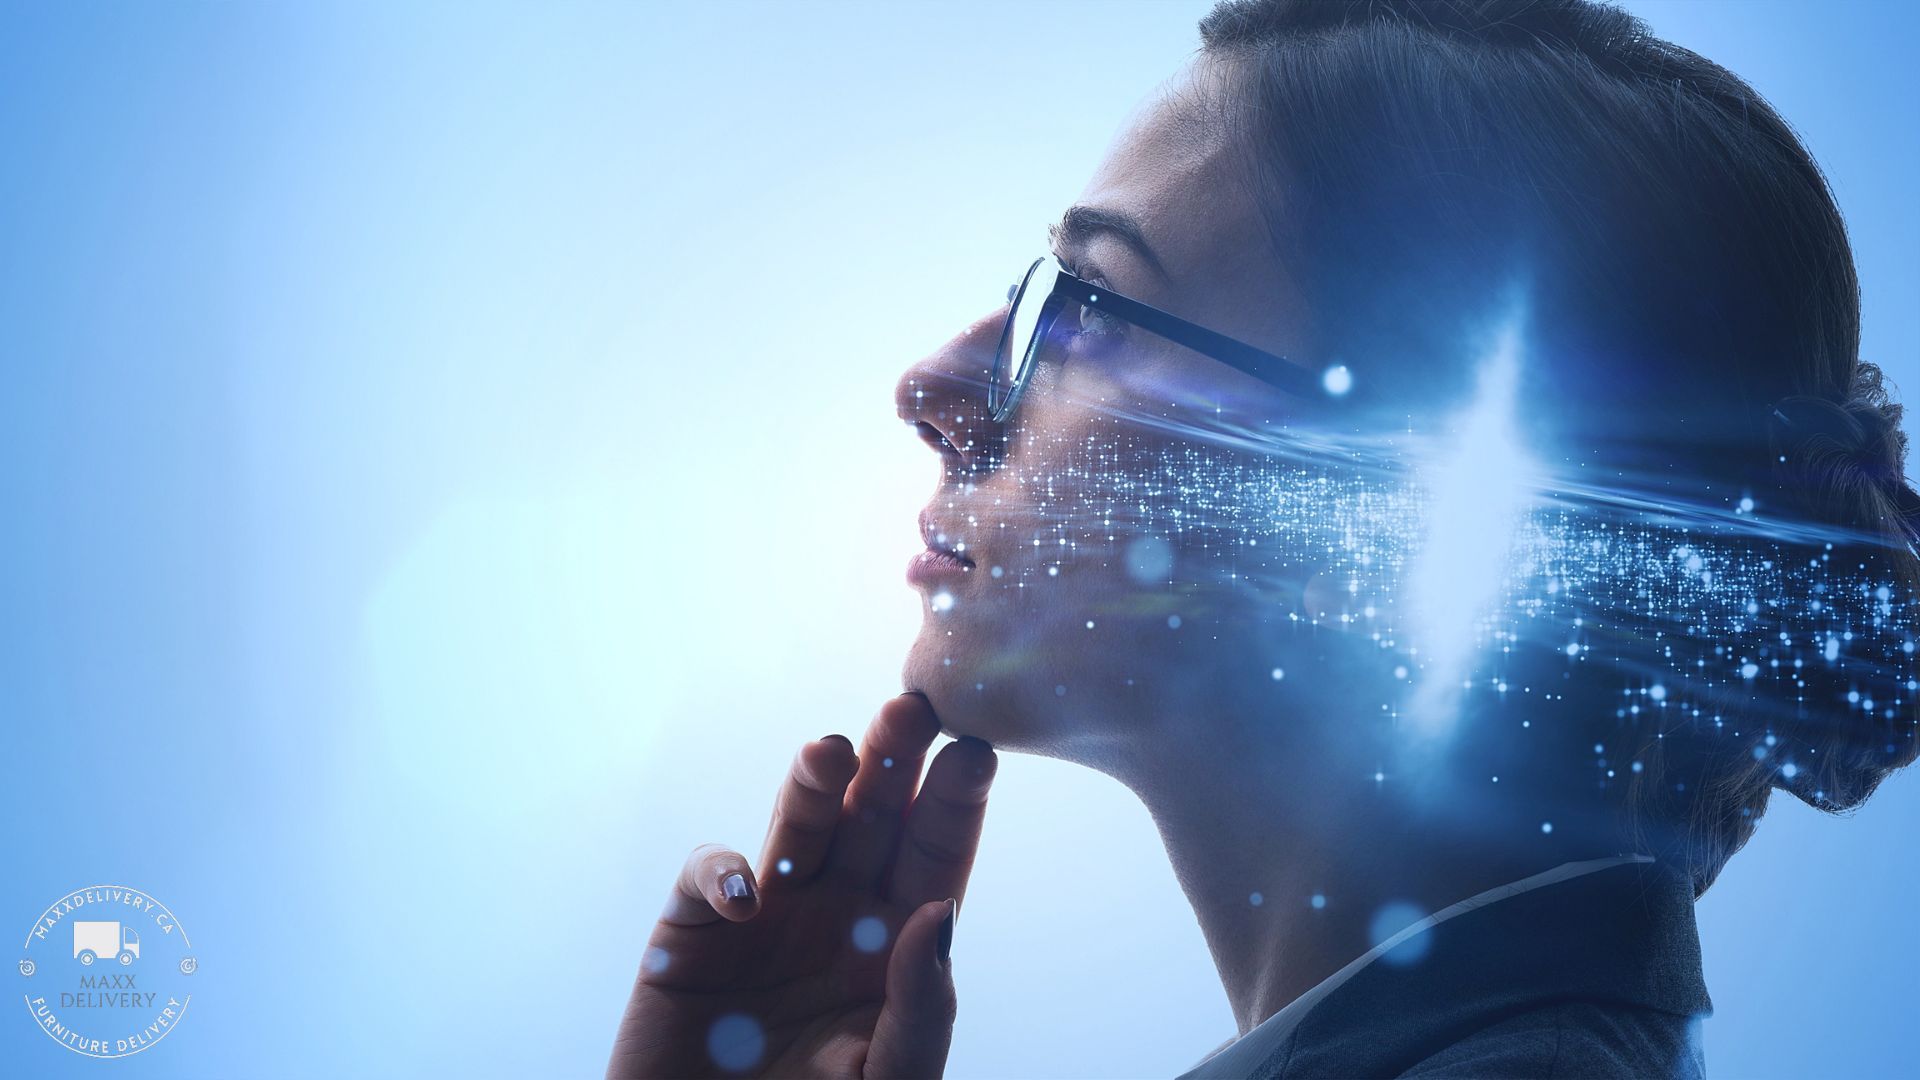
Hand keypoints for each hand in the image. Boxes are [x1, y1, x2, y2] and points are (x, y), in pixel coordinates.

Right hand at [608, 693, 996, 1078]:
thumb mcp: (891, 1075)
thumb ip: (924, 1005)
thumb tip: (941, 910)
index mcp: (896, 937)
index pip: (934, 854)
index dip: (954, 802)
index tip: (975, 753)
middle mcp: (837, 909)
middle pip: (872, 816)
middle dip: (892, 759)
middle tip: (913, 708)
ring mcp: (767, 911)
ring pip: (798, 823)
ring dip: (815, 782)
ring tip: (832, 750)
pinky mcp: (694, 927)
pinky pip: (709, 875)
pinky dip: (722, 873)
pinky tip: (746, 898)